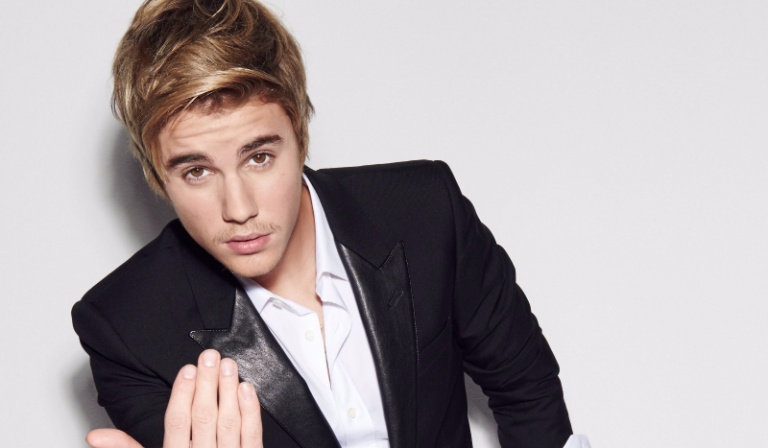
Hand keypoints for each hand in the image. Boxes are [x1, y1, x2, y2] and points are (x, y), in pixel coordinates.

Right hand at [86, 349, 262, 447]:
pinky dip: (250, 411)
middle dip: (206, 384)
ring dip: (228, 391)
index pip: (177, 424)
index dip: (182, 395)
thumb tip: (95, 436)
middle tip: (210, 356)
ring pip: (228, 422)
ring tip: (227, 365)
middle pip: (203, 417)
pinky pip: (251, 435)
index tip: (187, 370)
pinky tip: (247, 389)